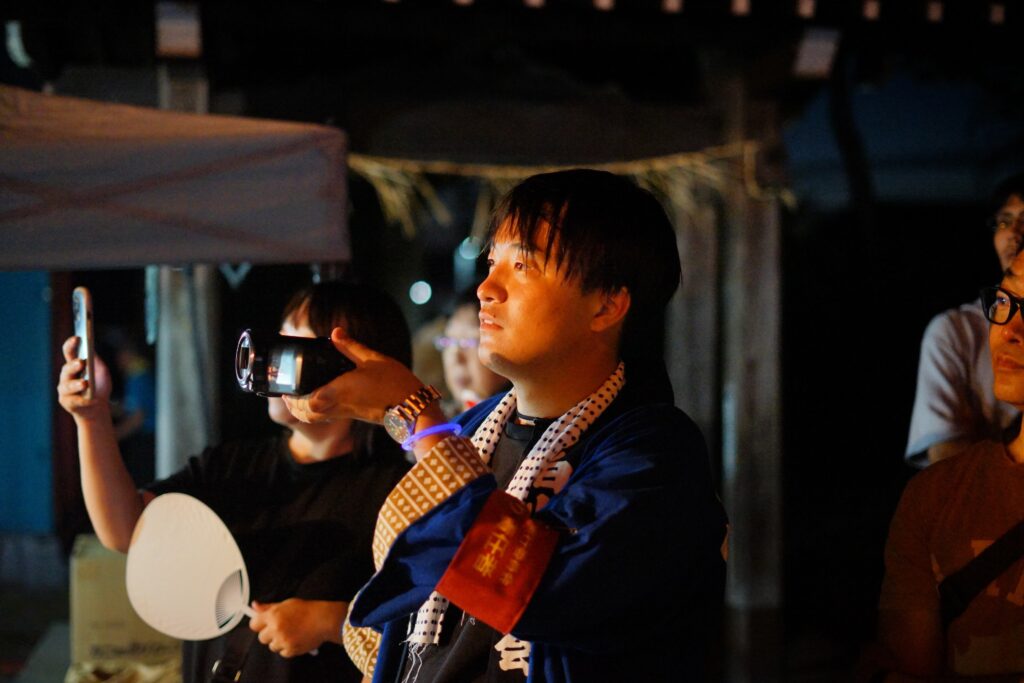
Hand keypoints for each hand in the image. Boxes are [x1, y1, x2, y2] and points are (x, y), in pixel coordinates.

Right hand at [56, 336, 112, 419]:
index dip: (71, 344)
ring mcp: (64, 389)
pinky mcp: (66, 402)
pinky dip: (81, 400)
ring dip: (76, 384)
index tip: (77, 338)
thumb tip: (91, 349)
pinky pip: (72, 400)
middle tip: (81, 362)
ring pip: (67, 385)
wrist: (97, 407)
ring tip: (84, 383)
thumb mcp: (101, 372)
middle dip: (74, 365)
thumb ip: (96, 361)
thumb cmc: (98, 386)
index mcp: (74, 365)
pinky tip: (88, 399)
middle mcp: (66, 375)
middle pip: (67, 368)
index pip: (69, 352)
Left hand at [248, 598, 346, 657]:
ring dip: (279, 642)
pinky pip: (282, 652)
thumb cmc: (306, 610)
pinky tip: (296, 639)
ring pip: (272, 646)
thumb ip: (268, 607)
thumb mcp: (286, 604)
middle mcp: (276, 629)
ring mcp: (283, 640)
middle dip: (269, 634)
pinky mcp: (290, 650)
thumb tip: (254, 605)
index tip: (264, 624)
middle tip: (281, 628)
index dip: (259, 624)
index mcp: (273, 615)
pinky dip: (288, 648)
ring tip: (291, 633)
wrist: (323, 620)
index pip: (253, 624)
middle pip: (261, 638)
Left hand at [283, 327, 422, 424]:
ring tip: (300, 396)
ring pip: (316, 417)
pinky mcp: (354, 415)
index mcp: (339, 390)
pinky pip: (327, 415)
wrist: (412, 407)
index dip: (292, 397)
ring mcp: (346, 412)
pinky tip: (321, 398)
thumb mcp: (372, 358)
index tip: (286, 387)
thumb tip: (335, 332)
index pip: (306, 400)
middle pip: (306, 413)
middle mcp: (339, 404)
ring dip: (304, 410)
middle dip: (294, 406)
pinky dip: (317, 411)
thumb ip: (351, 346)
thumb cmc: (394, 383)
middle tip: (289, 392)